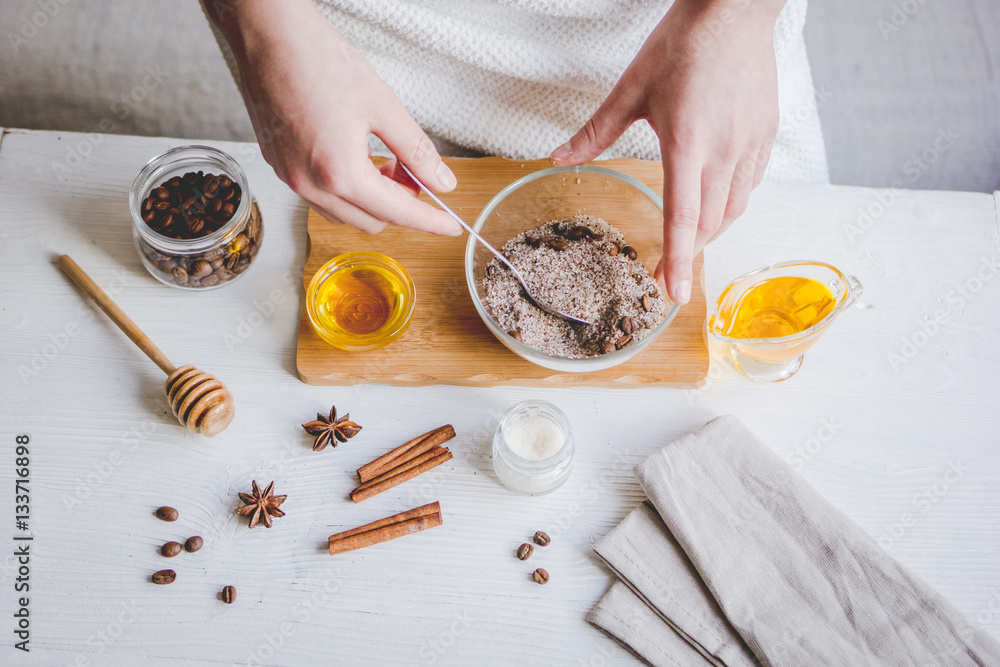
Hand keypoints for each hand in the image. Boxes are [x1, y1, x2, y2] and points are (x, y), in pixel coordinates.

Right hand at [206, 0, 460, 234]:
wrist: (270, 37)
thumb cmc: (319, 61)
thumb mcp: (383, 106)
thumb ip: (416, 150)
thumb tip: (442, 181)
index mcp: (341, 173)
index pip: (398, 213)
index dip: (430, 221)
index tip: (450, 226)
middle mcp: (311, 185)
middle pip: (372, 222)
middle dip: (400, 205)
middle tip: (411, 172)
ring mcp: (292, 179)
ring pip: (345, 215)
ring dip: (371, 201)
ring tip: (383, 163)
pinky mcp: (280, 167)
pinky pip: (321, 198)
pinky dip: (346, 191)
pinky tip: (354, 159)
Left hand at [550, 0, 784, 303]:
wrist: (734, 10)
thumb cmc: (684, 45)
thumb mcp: (631, 90)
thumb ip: (595, 132)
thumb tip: (557, 157)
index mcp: (687, 144)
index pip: (682, 218)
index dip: (677, 262)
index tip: (673, 296)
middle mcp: (724, 152)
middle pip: (708, 224)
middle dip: (687, 255)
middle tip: (668, 274)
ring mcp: (749, 145)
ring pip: (733, 210)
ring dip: (709, 234)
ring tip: (688, 245)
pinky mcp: (765, 136)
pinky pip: (750, 187)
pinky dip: (730, 207)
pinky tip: (715, 206)